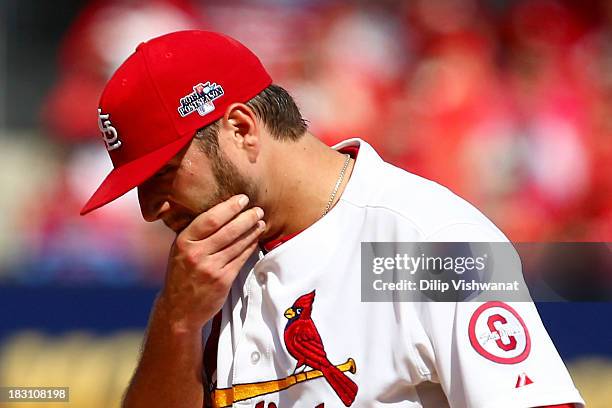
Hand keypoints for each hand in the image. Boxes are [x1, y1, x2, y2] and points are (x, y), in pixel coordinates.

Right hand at [159, 194, 264, 332]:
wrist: (178, 310)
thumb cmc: (182, 275)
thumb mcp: (180, 251)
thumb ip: (195, 233)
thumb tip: (221, 210)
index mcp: (183, 242)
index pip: (210, 219)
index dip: (229, 207)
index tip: (242, 199)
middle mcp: (196, 254)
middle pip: (227, 230)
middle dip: (246, 217)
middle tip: (258, 210)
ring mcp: (210, 268)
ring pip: (237, 244)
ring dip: (252, 231)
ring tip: (261, 222)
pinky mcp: (222, 280)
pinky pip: (241, 258)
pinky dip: (250, 247)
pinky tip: (256, 239)